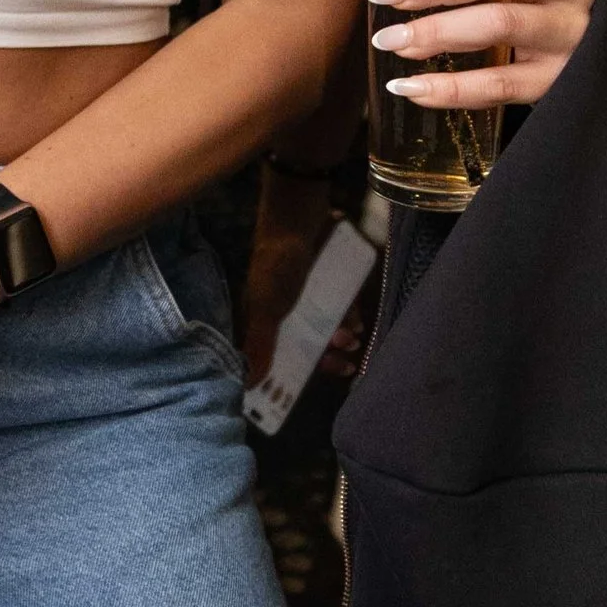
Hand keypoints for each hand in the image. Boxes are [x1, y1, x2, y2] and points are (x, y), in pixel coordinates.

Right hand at [243, 164, 335, 381]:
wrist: (301, 216)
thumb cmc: (277, 264)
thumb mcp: (266, 307)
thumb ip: (260, 342)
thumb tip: (247, 384)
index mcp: (265, 318)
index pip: (276, 356)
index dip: (289, 375)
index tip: (308, 390)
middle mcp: (288, 309)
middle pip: (308, 344)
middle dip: (327, 357)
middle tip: (345, 364)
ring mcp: (310, 294)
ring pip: (329, 326)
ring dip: (343, 337)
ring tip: (353, 336)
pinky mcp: (329, 280)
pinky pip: (343, 305)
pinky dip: (352, 315)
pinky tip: (358, 317)